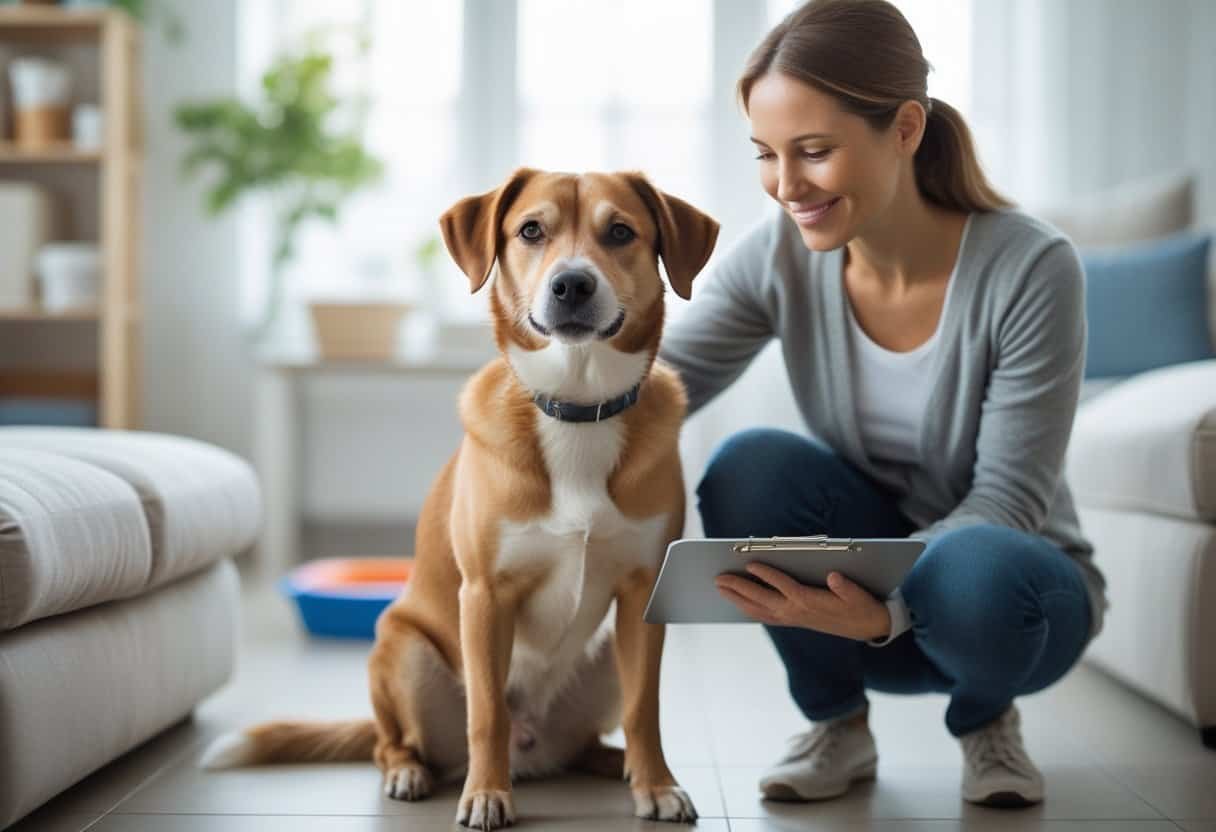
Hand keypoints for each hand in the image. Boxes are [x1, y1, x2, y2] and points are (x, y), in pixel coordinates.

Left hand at [715, 563, 891, 640]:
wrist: (868, 627)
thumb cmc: (861, 607)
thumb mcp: (858, 596)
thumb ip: (846, 587)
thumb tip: (834, 576)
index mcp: (810, 602)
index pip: (784, 586)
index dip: (767, 575)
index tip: (750, 564)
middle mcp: (796, 612)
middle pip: (762, 599)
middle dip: (739, 588)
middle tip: (718, 578)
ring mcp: (793, 618)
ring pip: (759, 610)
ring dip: (738, 600)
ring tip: (720, 589)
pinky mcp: (794, 620)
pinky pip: (766, 616)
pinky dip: (750, 609)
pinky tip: (739, 603)